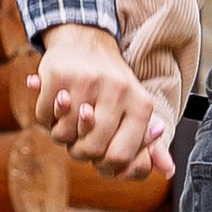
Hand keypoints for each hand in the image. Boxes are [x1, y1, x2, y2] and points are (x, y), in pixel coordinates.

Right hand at [33, 24, 172, 179]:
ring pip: (63, 135)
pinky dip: (44, 117)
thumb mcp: (136, 111)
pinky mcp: (59, 74)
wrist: (86, 41)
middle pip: (91, 150)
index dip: (105, 164)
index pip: (121, 156)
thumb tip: (169, 171)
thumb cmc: (112, 86)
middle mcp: (117, 91)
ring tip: (68, 117)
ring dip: (60, 133)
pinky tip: (55, 103)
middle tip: (79, 137)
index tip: (99, 153)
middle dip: (80, 150)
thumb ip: (150, 145)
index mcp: (141, 104)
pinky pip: (43, 117)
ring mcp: (87, 81)